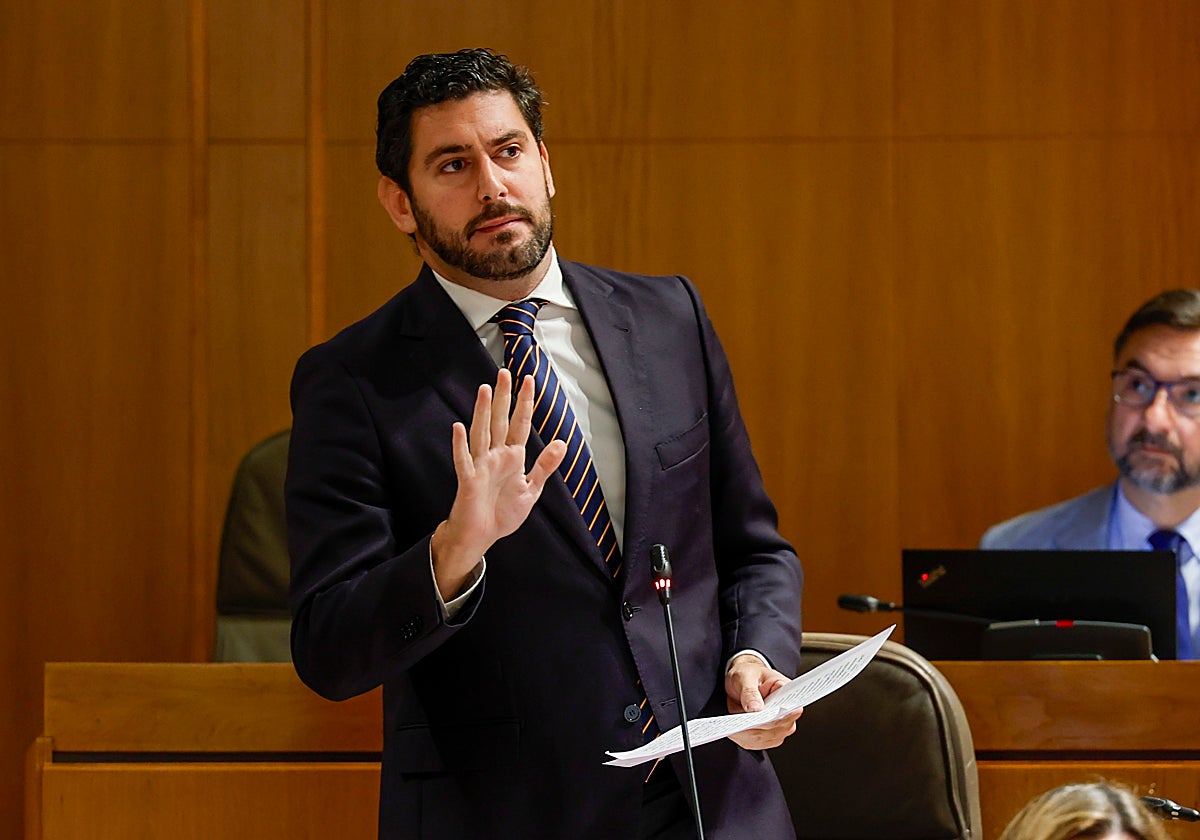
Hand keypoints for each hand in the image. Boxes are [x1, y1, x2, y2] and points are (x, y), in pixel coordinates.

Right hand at [431, 370, 565, 597]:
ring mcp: (481, 466)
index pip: (519, 424)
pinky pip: (464, 461)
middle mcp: (495, 456)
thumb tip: (562, 443)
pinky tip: (458, 428)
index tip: (528, 380)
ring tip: (485, 391)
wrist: (482, 535)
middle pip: (500, 421)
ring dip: (483, 413)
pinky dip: (460, 445)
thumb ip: (545, 465)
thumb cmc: (502, 512)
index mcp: (512, 457)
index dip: (524, 403)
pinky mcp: (469, 480)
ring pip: (482, 434)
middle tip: (504, 372)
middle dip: (503, 398)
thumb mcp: (531, 489)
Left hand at [724, 654, 802, 749]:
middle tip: (738, 723)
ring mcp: (778, 730)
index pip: (789, 712)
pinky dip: (741, 738)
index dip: (774, 717)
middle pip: (773, 729)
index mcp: (790, 696)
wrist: (744, 681)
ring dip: (745, 734)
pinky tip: (732, 730)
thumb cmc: (749, 674)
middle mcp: (788, 716)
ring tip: (732, 726)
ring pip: (761, 739)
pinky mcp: (765, 738)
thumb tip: (755, 709)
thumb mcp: (746, 676)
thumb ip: (750, 691)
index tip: (759, 718)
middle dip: (754, 727)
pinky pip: (752, 743)